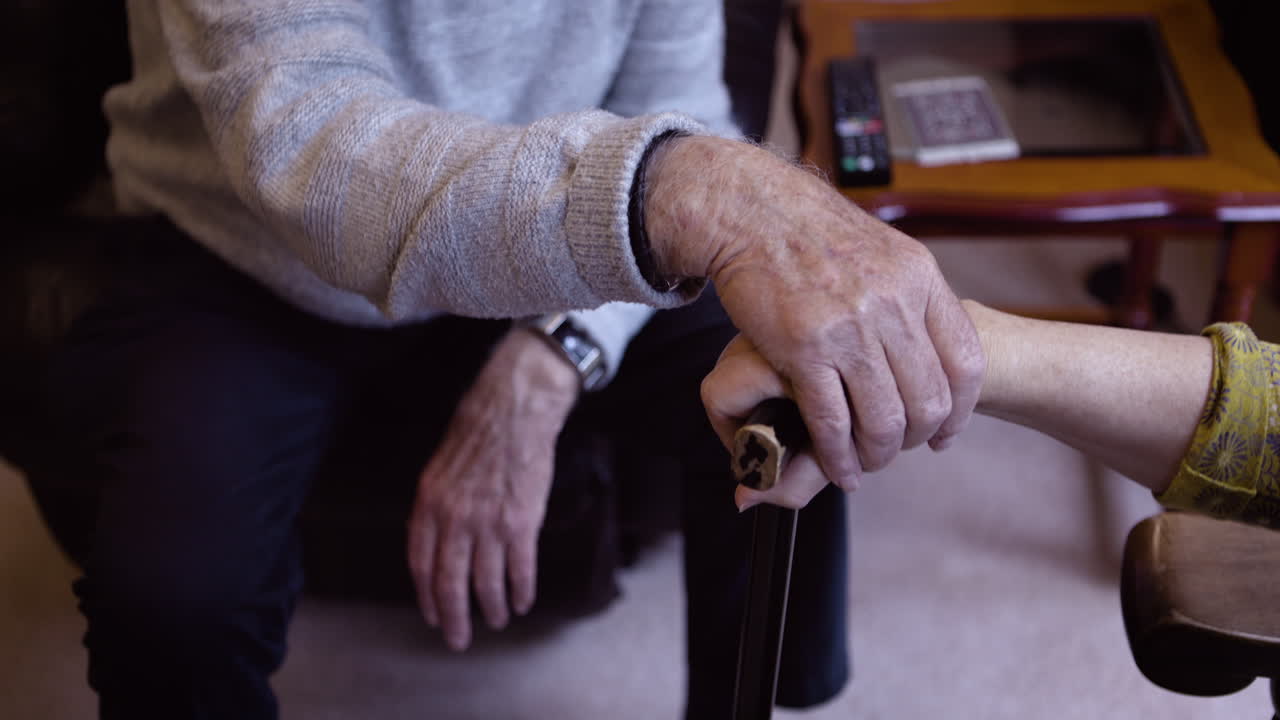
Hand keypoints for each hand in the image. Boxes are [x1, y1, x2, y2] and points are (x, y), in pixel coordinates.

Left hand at [407, 329, 578, 650]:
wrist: (513, 410)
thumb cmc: (477, 433)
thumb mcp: (439, 469)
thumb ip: (437, 508)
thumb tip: (438, 542)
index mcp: (428, 505)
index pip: (420, 563)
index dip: (426, 596)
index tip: (433, 616)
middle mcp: (453, 519)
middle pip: (449, 582)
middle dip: (454, 618)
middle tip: (458, 640)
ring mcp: (487, 523)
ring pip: (485, 582)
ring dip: (492, 608)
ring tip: (498, 620)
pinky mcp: (521, 522)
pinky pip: (519, 568)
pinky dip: (521, 590)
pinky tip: (523, 601)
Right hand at [646, 136, 984, 489]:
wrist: (750, 211)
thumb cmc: (806, 231)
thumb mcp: (879, 251)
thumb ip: (907, 296)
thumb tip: (927, 338)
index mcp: (918, 278)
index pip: (966, 361)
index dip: (960, 410)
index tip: (944, 432)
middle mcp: (892, 303)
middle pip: (928, 400)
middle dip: (915, 439)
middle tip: (896, 449)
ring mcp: (850, 328)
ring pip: (885, 419)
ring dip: (877, 455)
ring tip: (864, 463)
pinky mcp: (804, 348)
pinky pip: (832, 421)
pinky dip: (837, 455)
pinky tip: (835, 465)